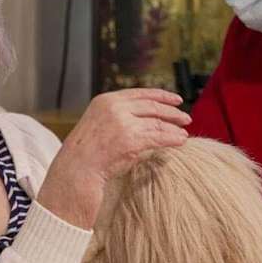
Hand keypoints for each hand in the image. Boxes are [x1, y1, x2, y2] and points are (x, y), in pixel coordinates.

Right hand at [38, 89, 190, 227]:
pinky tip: (180, 141)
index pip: (140, 93)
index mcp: (106, 100)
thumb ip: (118, 114)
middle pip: (152, 106)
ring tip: (184, 133)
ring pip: (157, 123)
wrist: (76, 169)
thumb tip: (144, 116)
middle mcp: (115, 107)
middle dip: (172, 112)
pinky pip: (158, 137)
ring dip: (174, 128)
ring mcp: (123, 123)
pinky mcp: (131, 139)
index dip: (161, 95)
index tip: (176, 99)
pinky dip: (172, 138)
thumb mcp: (99, 122)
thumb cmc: (87, 151)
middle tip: (186, 118)